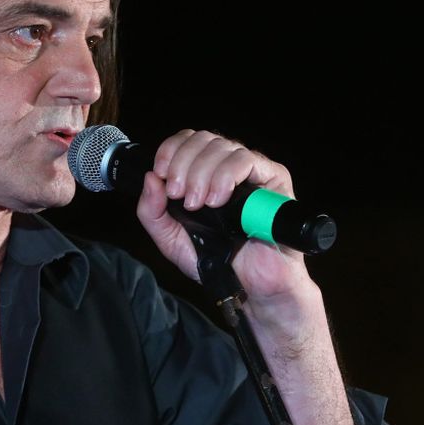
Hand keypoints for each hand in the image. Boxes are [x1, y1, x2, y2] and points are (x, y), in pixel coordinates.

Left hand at [134, 130, 311, 301]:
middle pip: (202, 139)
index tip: (162, 176)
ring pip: (222, 147)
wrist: (252, 286)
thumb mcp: (171, 240)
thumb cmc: (218, 262)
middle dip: (183, 165)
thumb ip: (152, 213)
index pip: (187, 141)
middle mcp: (227, 167)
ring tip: (199, 204)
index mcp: (204, 174)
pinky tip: (219, 200)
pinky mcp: (274, 177)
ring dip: (203, 173)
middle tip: (181, 197)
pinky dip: (226, 176)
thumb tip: (149, 178)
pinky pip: (246, 160)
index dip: (170, 151)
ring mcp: (252, 170)